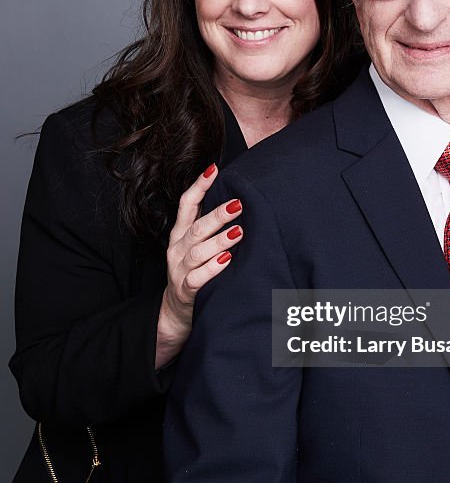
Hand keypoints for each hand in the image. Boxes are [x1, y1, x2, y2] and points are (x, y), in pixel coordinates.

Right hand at [156, 164, 242, 368]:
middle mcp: (177, 248)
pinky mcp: (185, 290)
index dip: (199, 186)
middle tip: (240, 203)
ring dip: (219, 240)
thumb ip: (210, 227)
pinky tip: (227, 261)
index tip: (214, 169)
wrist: (177, 312)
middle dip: (218, 214)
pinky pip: (197, 278)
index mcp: (180, 233)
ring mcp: (179, 269)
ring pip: (198, 251)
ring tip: (239, 231)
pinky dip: (212, 269)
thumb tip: (240, 200)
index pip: (186, 204)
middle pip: (196, 227)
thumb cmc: (195, 271)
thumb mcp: (198, 246)